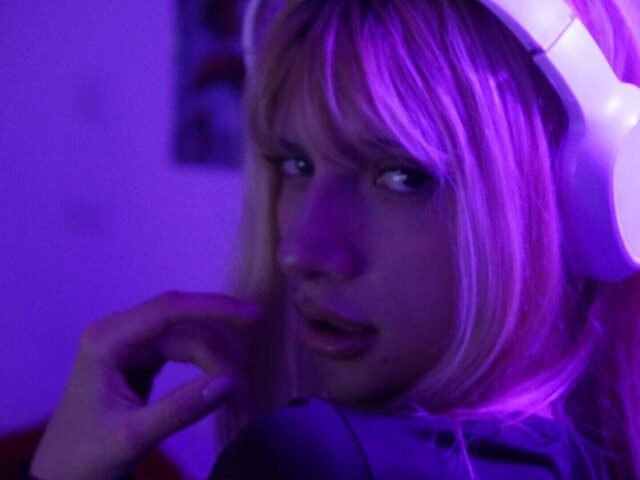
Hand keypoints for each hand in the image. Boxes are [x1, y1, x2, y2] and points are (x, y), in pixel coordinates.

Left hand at [30, 291, 263, 479]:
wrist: (63, 474)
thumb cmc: (85, 457)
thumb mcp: (131, 437)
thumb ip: (179, 409)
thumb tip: (229, 383)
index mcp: (106, 340)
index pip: (169, 309)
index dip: (215, 307)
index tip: (254, 315)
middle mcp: (120, 331)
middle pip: (188, 327)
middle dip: (222, 353)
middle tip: (249, 391)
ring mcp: (132, 343)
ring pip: (192, 337)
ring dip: (220, 361)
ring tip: (242, 394)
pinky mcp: (144, 356)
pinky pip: (187, 350)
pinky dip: (210, 365)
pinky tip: (227, 380)